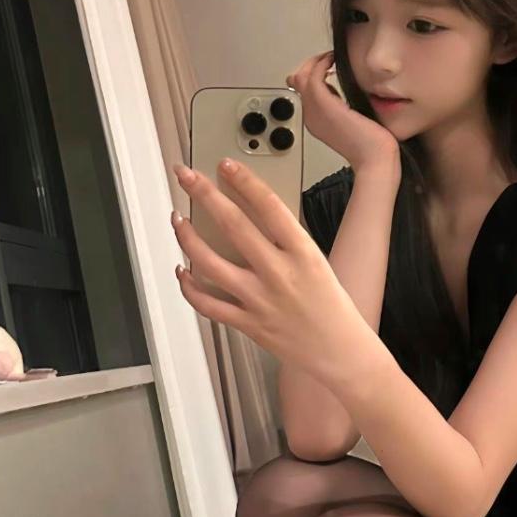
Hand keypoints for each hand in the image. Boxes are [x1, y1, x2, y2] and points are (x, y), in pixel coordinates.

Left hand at [170, 159, 375, 388]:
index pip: (268, 206)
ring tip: (177, 218)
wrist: (339, 351)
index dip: (243, 181)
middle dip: (204, 194)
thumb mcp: (317, 261)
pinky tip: (182, 270)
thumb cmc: (331, 304)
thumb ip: (285, 240)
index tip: (225, 165)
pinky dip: (189, 286)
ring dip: (187, 238)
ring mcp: (259, 300)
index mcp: (303, 253)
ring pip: (210, 263)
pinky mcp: (247, 323)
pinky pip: (208, 303)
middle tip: (186, 175)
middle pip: (233, 226)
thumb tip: (247, 213)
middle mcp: (279, 274)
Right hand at [286, 49, 399, 170]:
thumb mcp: (354, 119)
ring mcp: (314, 111)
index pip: (303, 92)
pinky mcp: (323, 105)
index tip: (327, 65)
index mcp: (317, 121)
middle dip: (311, 65)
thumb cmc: (372, 144)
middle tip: (328, 57)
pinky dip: (321, 64)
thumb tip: (341, 88)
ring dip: (316, 62)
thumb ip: (345, 105)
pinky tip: (333, 59)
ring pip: (301, 77)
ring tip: (330, 56)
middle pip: (297, 82)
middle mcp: (311, 116)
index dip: (312, 74)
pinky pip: (312, 76)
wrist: (375, 158)